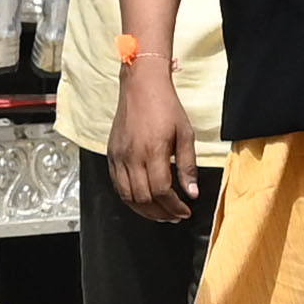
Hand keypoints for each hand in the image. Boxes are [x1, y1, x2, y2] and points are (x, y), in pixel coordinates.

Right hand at [111, 53, 193, 221]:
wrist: (141, 86)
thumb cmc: (166, 106)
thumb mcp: (185, 134)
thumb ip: (187, 166)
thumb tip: (192, 192)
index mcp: (153, 151)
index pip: (162, 191)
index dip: (174, 206)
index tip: (185, 211)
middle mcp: (132, 156)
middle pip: (144, 198)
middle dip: (161, 213)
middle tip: (174, 216)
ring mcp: (119, 156)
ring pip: (127, 196)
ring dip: (144, 210)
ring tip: (160, 213)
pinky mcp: (111, 154)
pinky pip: (117, 184)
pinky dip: (129, 198)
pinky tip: (142, 200)